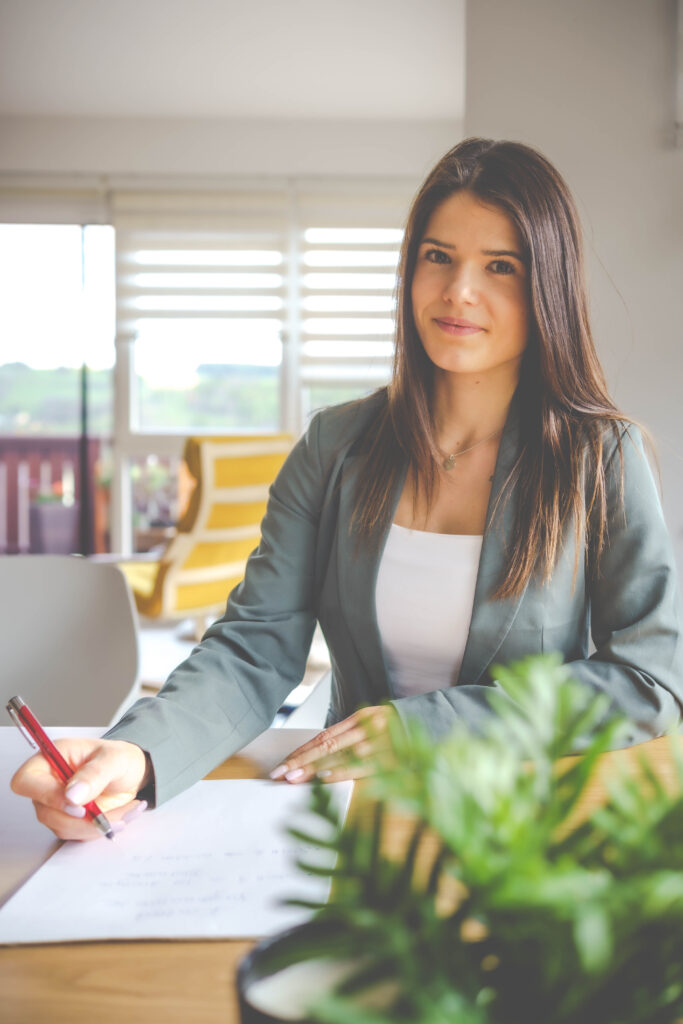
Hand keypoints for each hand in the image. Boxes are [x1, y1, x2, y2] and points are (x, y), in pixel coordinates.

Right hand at [11, 737, 148, 840]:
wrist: (132, 773)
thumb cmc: (119, 758)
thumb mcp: (114, 759)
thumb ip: (94, 774)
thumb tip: (72, 795)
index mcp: (52, 758)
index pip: (27, 781)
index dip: (47, 796)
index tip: (78, 806)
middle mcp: (49, 782)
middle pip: (45, 811)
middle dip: (81, 819)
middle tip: (109, 814)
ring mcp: (56, 804)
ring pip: (62, 827)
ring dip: (95, 826)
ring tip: (123, 811)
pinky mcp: (68, 820)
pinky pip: (76, 834)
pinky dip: (99, 829)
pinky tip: (118, 816)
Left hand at [269, 705, 395, 782]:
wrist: (434, 723)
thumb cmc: (400, 729)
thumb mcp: (374, 725)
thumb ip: (351, 737)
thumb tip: (320, 757)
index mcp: (360, 719)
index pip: (324, 736)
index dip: (302, 750)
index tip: (283, 764)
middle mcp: (364, 728)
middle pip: (325, 745)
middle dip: (300, 761)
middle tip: (279, 774)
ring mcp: (376, 741)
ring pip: (338, 754)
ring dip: (313, 768)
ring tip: (294, 779)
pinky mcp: (389, 756)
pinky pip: (361, 766)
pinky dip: (341, 771)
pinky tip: (324, 777)